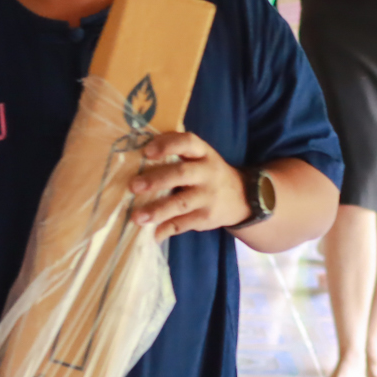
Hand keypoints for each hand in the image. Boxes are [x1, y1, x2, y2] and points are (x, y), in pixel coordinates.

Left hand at [128, 132, 250, 236]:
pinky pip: (183, 224)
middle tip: (134, 186)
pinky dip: (166, 229)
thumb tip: (135, 158)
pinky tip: (153, 233)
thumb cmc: (208, 173)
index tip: (147, 152)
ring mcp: (208, 197)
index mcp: (203, 153)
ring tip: (137, 217)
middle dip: (156, 180)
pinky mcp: (207, 217)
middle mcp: (207, 173)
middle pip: (181, 174)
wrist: (242, 198)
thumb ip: (177, 154)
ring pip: (181, 203)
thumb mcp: (201, 158)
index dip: (167, 145)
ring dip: (157, 210)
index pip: (187, 142)